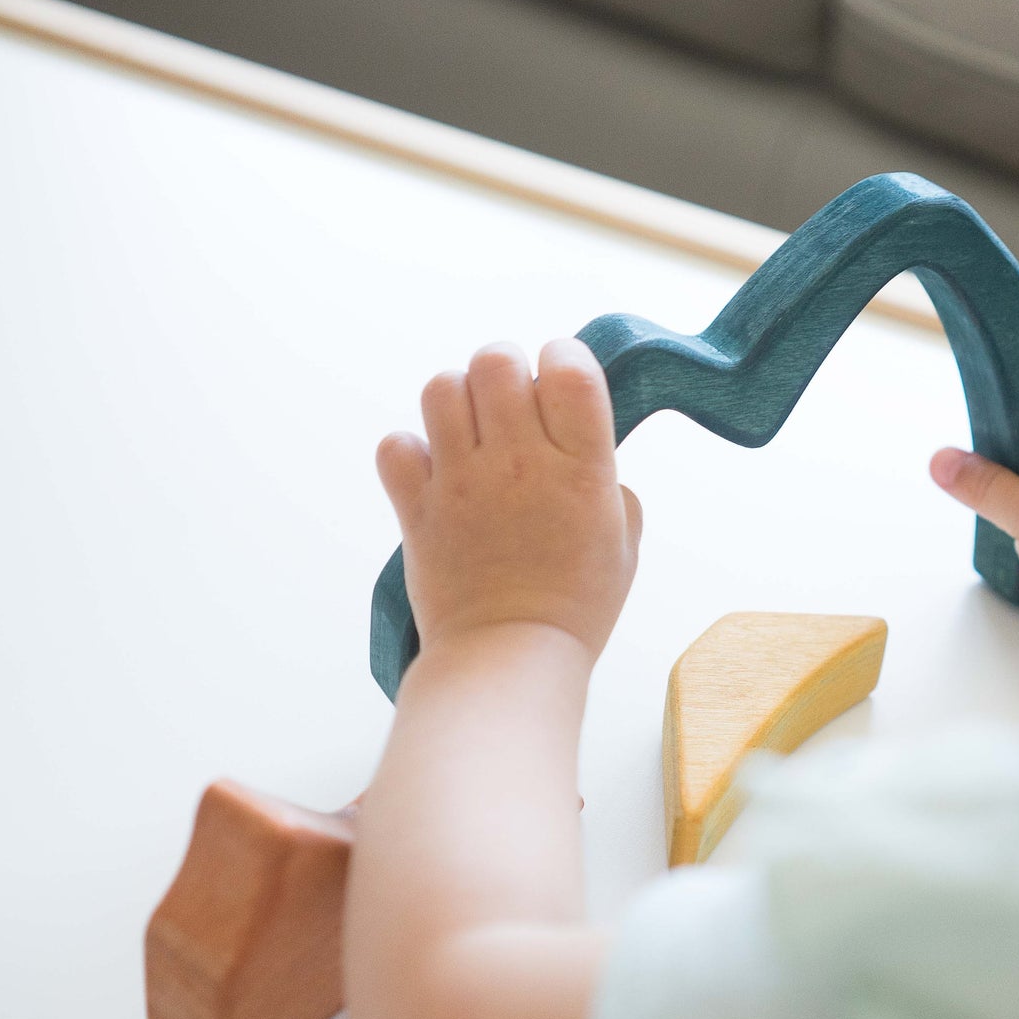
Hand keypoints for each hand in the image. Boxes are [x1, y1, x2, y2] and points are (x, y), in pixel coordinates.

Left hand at [376, 338, 641, 661]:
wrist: (510, 659)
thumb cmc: (577, 605)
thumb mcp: (624, 540)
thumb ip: (609, 481)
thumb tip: (585, 451)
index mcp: (581, 469)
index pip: (569, 367)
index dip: (563, 359)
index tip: (561, 385)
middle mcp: (520, 464)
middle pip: (496, 361)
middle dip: (504, 371)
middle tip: (510, 408)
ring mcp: (463, 483)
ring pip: (441, 388)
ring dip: (456, 400)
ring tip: (469, 434)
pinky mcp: (417, 509)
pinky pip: (395, 446)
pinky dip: (409, 452)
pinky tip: (433, 473)